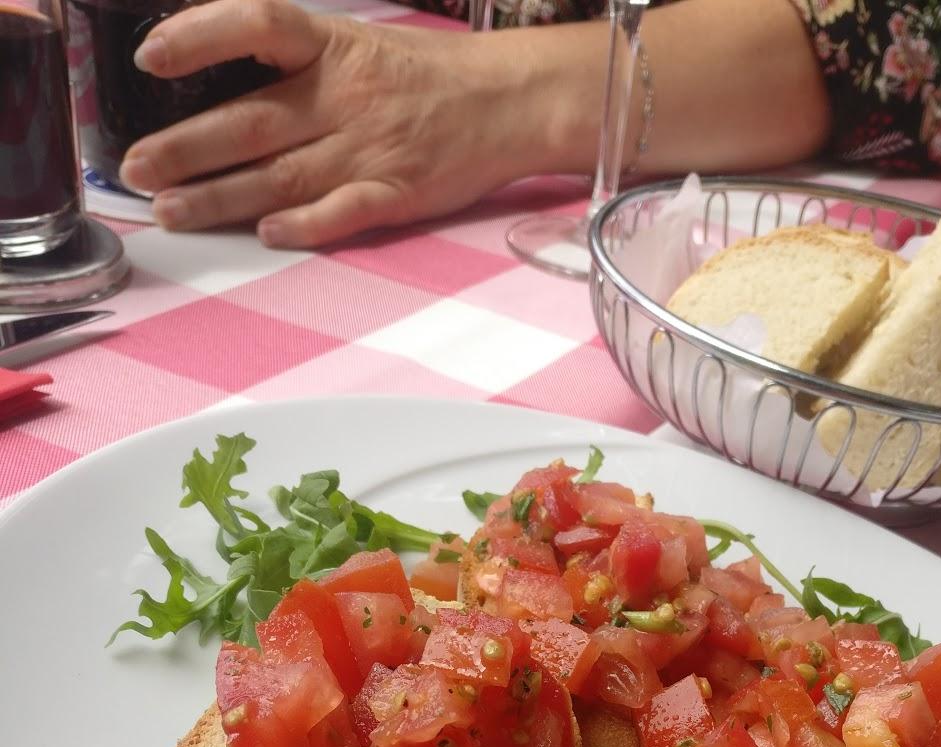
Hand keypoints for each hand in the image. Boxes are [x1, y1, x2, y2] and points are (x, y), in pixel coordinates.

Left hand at [119, 0, 540, 246]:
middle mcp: (345, 98)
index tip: (150, 58)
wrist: (509, 102)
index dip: (200, 37)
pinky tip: (265, 233)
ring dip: (222, 198)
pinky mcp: (399, 194)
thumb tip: (225, 78)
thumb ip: (297, 61)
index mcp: (333, 47)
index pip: (257, 24)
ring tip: (174, 213)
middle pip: (251, 122)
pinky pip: (343, 212)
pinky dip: (304, 224)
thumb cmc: (428, 74)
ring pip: (283, 176)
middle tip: (135, 172)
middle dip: (186, 149)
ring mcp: (372, 150)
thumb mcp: (360, 43)